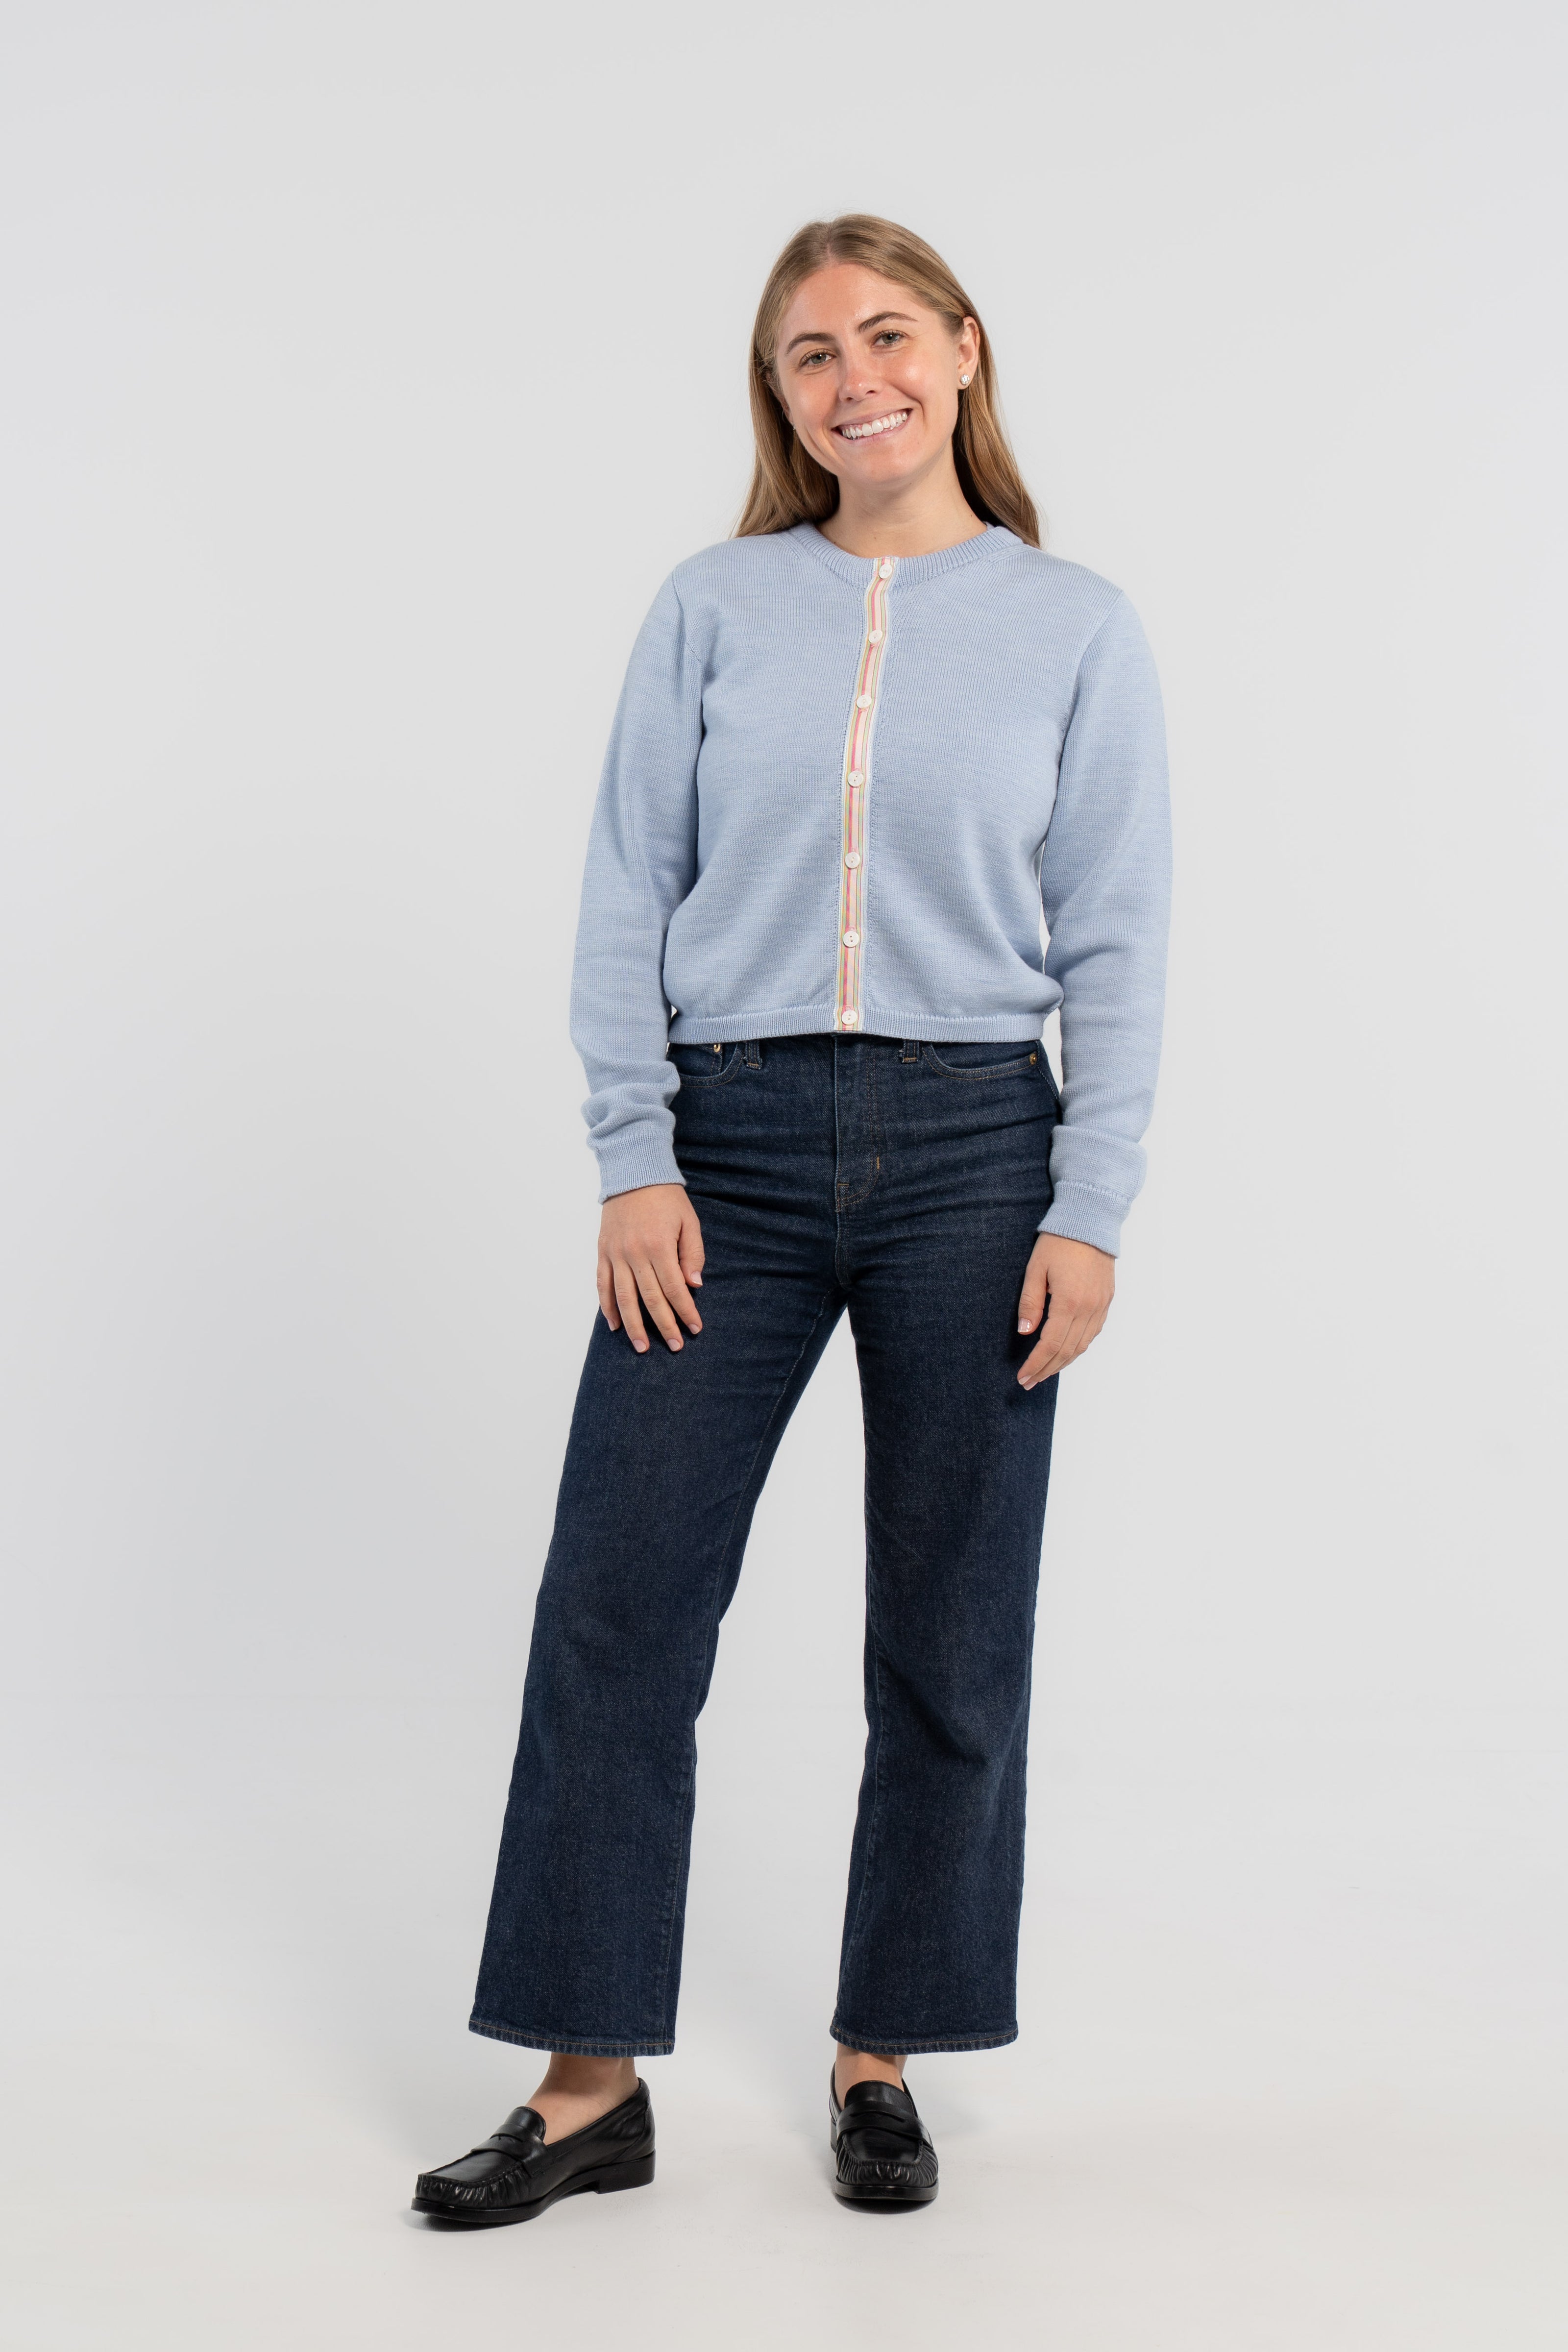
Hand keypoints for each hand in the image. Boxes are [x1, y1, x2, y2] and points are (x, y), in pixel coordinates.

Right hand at [597, 1184, 704, 1354]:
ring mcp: (616, 1254)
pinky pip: (603, 1285)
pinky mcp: (603, 1252)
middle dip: (664, 1326)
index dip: (685, 1311)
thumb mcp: (688, 1221)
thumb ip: (692, 1253)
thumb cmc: (666, 1198)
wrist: (633, 1172)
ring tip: (642, 1347)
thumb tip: (694, 1285)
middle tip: (674, 1346)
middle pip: (650, 1299)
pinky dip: (607, 1306)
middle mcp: (635, 1253)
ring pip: (624, 1298)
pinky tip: (615, 1325)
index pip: (674, 1289)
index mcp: (659, 1246)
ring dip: (634, 1325)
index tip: (694, 1329)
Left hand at [1016, 1234, 1114, 1386]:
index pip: (1051, 1344)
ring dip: (1063, 1362)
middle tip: (1029, 1382)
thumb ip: (1030, 1302)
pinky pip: (1093, 1332)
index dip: (1036, 1364)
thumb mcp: (1035, 1269)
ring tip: (1045, 1372)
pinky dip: (1078, 1347)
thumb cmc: (1058, 1242)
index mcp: (1069, 1301)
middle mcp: (1088, 1308)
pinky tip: (1066, 1352)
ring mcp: (1100, 1306)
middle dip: (1047, 1369)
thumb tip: (1025, 1332)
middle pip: (1067, 1351)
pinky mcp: (1107, 1301)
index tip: (1022, 1377)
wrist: (1090, 1222)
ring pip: (1082, 1345)